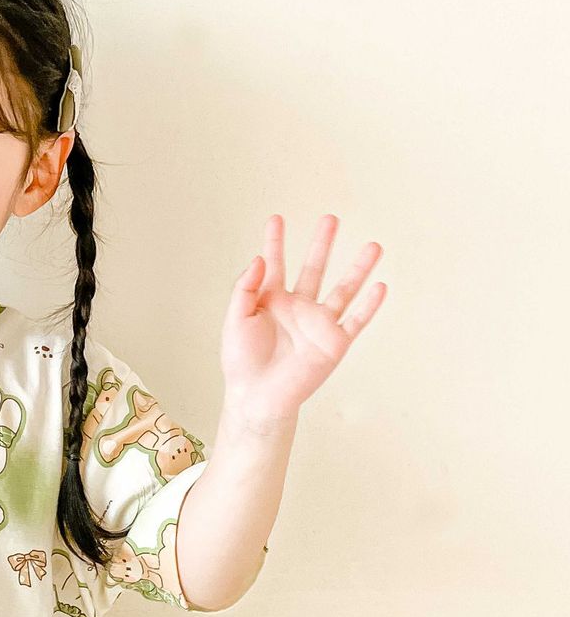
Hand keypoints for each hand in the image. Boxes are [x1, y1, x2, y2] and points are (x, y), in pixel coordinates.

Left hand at [223, 215, 384, 425]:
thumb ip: (245, 288)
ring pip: (343, 289)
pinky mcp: (334, 344)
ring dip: (359, 268)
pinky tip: (380, 286)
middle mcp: (298, 308)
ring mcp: (318, 325)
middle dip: (322, 244)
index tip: (276, 219)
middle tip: (331, 219)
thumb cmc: (242, 362)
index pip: (276, 265)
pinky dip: (370, 305)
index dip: (275, 242)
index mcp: (272, 301)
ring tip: (373, 246)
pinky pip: (356, 321)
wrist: (257, 397)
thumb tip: (259, 258)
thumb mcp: (236, 320)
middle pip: (314, 268)